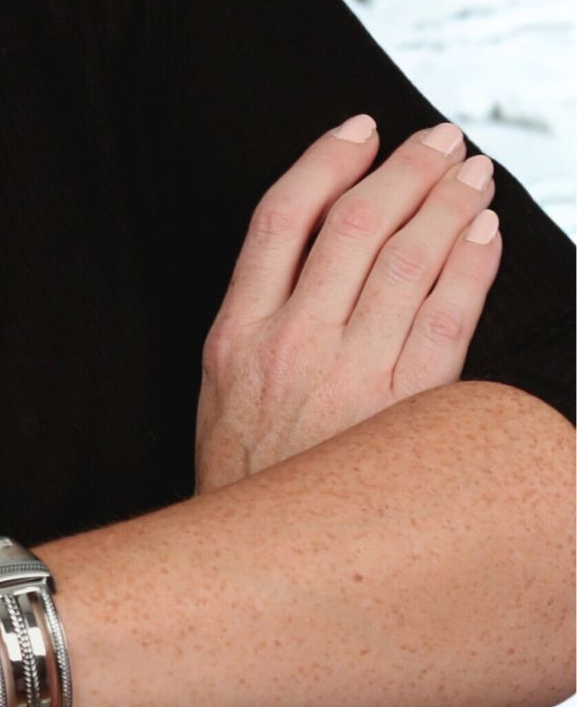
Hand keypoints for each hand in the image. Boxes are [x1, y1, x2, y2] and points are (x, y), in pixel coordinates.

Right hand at [195, 114, 502, 494]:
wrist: (260, 577)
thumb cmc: (250, 485)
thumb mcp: (221, 393)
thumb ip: (260, 322)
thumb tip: (316, 255)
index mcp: (236, 334)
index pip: (280, 218)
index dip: (323, 161)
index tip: (361, 129)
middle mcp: (290, 345)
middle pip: (353, 226)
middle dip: (404, 171)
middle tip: (439, 138)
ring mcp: (348, 378)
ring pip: (404, 262)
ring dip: (445, 206)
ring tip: (472, 174)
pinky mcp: (404, 416)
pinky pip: (446, 321)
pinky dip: (469, 269)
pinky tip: (484, 236)